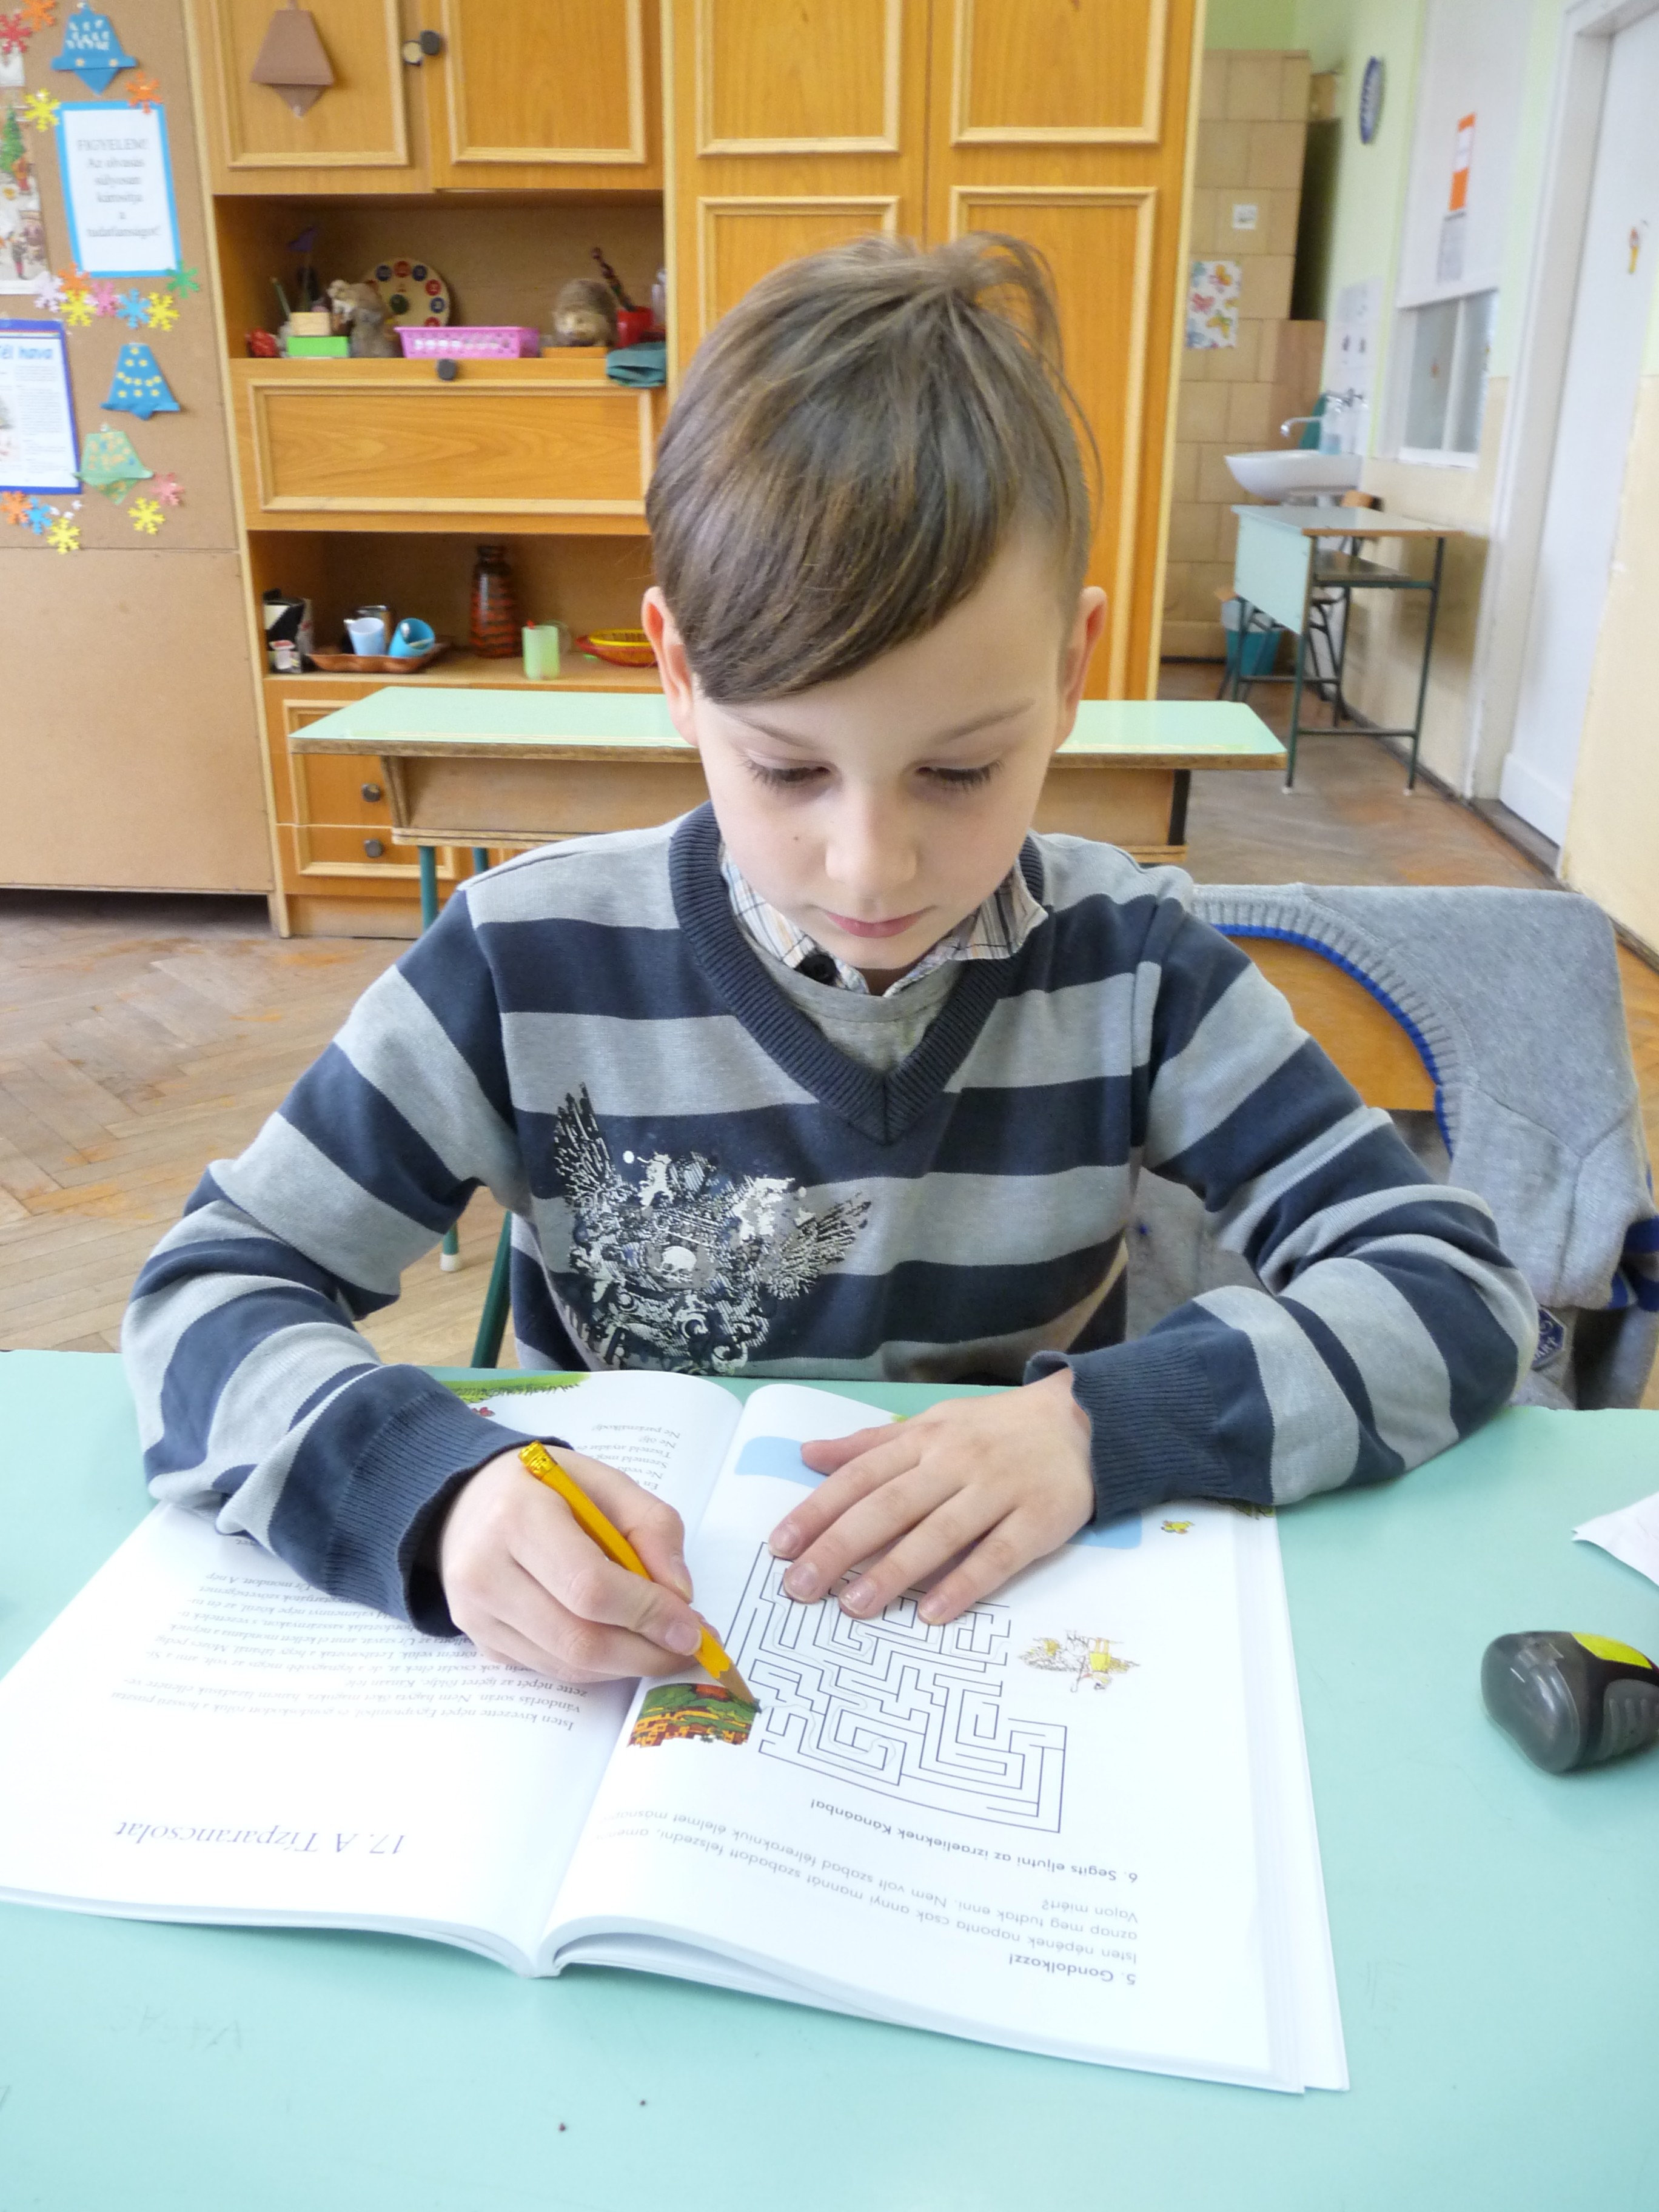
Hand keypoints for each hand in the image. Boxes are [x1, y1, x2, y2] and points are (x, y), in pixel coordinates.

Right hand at [438, 1446, 704, 1681]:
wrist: (469, 1502)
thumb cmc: (545, 1489)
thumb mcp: (605, 1482)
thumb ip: (653, 1526)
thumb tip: (679, 1595)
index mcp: (518, 1516)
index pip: (589, 1586)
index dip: (647, 1614)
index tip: (692, 1627)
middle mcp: (485, 1572)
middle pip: (578, 1639)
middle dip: (645, 1653)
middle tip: (688, 1649)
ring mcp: (476, 1614)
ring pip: (566, 1664)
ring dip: (625, 1664)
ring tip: (661, 1645)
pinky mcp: (480, 1642)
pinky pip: (549, 1669)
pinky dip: (595, 1665)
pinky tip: (618, 1641)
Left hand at [766, 1370, 1093, 1626]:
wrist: (1085, 1421)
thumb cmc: (994, 1429)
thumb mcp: (932, 1422)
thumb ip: (870, 1445)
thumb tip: (808, 1455)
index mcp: (925, 1438)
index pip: (862, 1475)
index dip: (819, 1510)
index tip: (780, 1546)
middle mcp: (956, 1462)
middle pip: (890, 1506)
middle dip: (840, 1547)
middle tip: (800, 1586)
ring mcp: (999, 1490)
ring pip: (938, 1533)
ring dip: (894, 1570)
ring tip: (852, 1606)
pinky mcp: (1039, 1520)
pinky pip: (997, 1556)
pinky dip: (964, 1584)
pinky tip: (932, 1613)